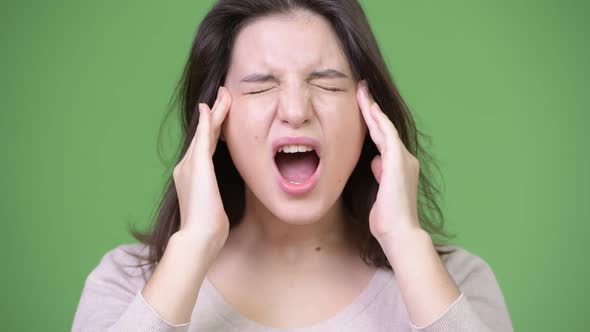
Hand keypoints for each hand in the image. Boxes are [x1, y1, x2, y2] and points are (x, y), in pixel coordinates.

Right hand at [172, 86, 231, 249]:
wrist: (199, 238)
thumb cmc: (207, 230)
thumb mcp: (212, 209)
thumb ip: (213, 199)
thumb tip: (218, 206)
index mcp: (191, 177)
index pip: (205, 147)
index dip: (213, 130)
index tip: (219, 116)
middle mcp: (186, 167)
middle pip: (204, 135)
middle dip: (214, 114)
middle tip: (222, 95)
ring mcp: (190, 165)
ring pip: (205, 131)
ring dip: (215, 112)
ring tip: (223, 94)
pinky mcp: (198, 165)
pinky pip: (203, 137)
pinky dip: (207, 121)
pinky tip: (210, 107)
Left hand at [356, 81, 421, 241]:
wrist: (399, 232)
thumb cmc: (387, 218)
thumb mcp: (380, 192)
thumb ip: (379, 174)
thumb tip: (375, 161)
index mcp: (399, 166)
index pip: (383, 138)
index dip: (373, 120)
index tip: (363, 106)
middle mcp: (404, 159)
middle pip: (384, 127)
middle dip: (372, 108)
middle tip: (362, 89)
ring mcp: (402, 159)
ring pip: (384, 127)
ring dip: (372, 108)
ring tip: (362, 91)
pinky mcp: (397, 161)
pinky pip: (386, 134)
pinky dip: (378, 119)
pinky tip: (369, 107)